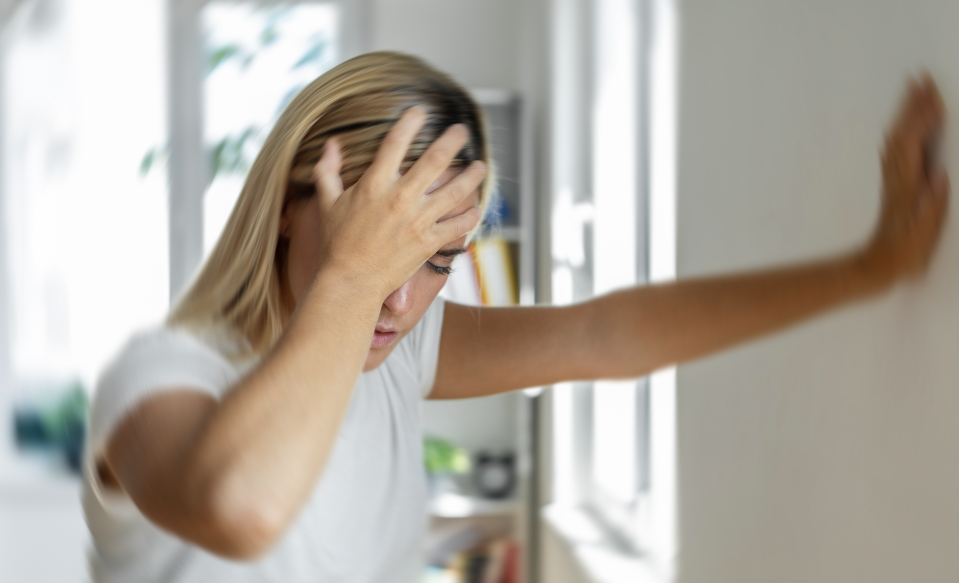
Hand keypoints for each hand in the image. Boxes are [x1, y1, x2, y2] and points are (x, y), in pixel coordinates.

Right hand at [310, 106, 485, 298]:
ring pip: (454, 191)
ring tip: (480, 167)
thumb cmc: (337, 243)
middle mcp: (400, 198)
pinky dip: (471, 216)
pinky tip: (478, 209)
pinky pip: (458, 225)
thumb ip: (328, 171)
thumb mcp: (327, 202)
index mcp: (374, 185)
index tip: (421, 111)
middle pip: (435, 160)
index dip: (410, 122)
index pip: (395, 143)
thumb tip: (331, 144)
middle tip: (462, 130)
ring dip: (471, 176)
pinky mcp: (429, 243)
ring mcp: (417, 221)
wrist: (351, 282)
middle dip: (452, 140)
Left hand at [860, 73, 949, 282]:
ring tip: (913, 88)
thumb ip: (932, 205)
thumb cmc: (905, 253)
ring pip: (896, 137)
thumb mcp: (924, 233)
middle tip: (919, 75)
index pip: (914, 143)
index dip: (923, 118)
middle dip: (912, 103)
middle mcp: (897, 177)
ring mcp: (893, 179)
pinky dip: (903, 128)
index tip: (933, 96)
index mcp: (907, 185)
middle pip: (902, 132)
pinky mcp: (894, 184)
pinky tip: (906, 122)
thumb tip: (939, 176)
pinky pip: (896, 148)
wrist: (878, 266)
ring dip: (905, 111)